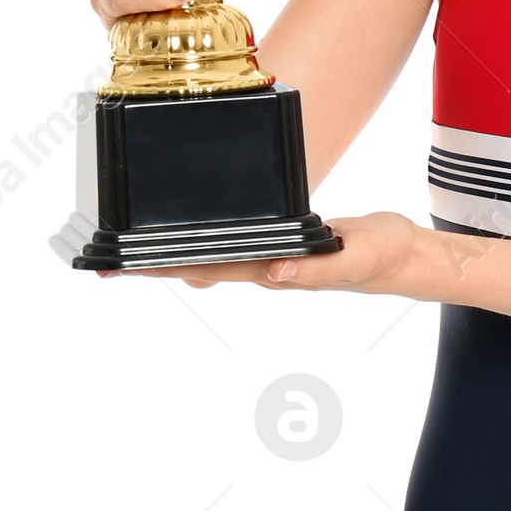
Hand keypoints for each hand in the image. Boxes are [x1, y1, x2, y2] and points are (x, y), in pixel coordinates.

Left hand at [103, 212, 427, 294]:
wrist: (407, 257)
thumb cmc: (383, 256)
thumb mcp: (356, 256)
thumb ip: (316, 267)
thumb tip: (271, 272)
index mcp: (276, 272)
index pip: (208, 269)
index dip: (163, 268)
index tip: (124, 268)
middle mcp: (266, 270)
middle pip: (195, 268)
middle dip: (150, 267)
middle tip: (104, 263)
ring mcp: (272, 262)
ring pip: (209, 260)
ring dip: (168, 259)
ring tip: (128, 255)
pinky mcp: (281, 246)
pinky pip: (231, 247)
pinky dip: (200, 243)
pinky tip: (185, 237)